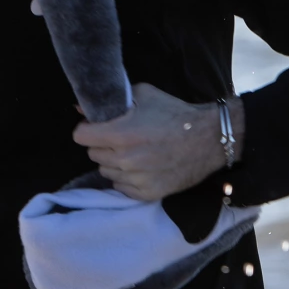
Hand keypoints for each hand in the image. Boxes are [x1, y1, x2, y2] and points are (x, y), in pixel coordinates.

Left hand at [72, 82, 243, 201]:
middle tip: (118, 138)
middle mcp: (125, 160)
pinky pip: (120, 187)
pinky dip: (125, 178)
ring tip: (131, 152)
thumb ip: (112, 100)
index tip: (95, 127)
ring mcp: (136, 179)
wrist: (208, 139)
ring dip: (113, 162)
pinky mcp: (147, 193)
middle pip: (92, 154)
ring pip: (105, 171)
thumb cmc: (174, 113)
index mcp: (120, 134)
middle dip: (101, 144)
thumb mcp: (143, 95)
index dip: (86, 129)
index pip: (80, 137)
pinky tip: (140, 167)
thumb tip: (80, 107)